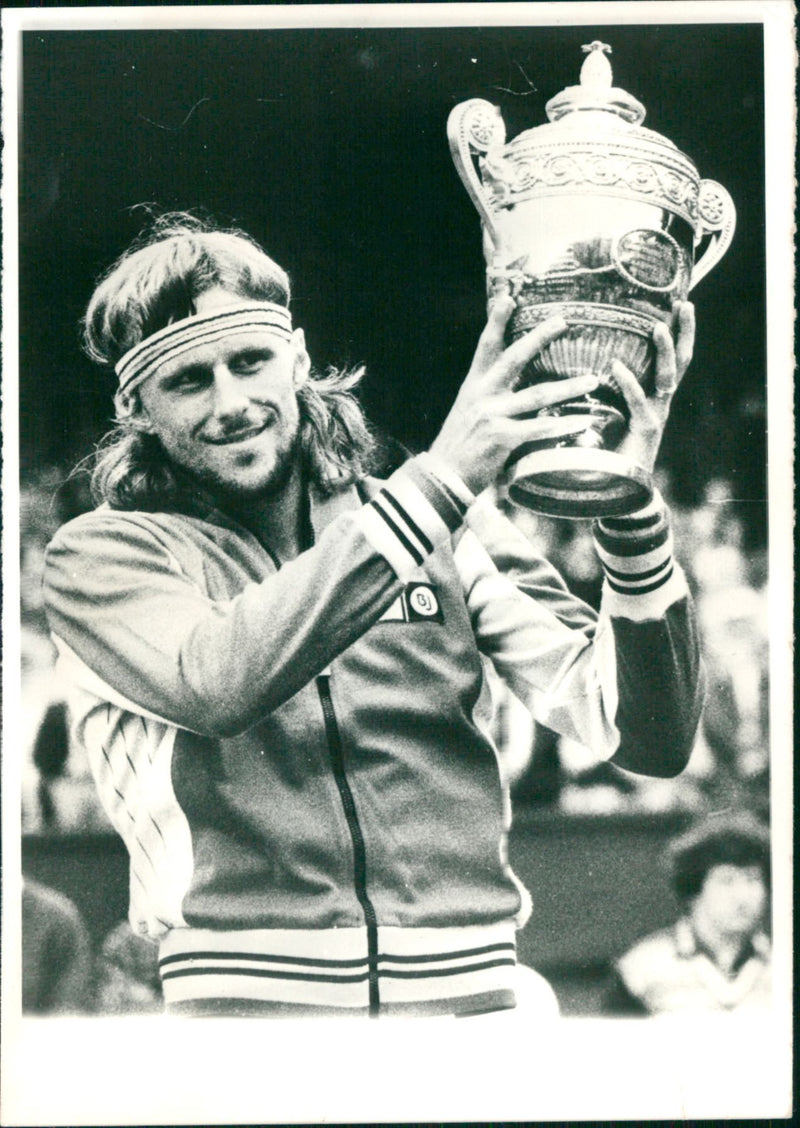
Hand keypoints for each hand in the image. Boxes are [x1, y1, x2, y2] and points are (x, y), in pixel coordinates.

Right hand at [429, 295, 597, 494]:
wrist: (443, 478)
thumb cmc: (458, 447)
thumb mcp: (467, 413)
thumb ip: (488, 397)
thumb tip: (512, 386)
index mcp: (473, 386)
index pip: (486, 348)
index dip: (495, 322)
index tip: (508, 298)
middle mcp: (482, 396)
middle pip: (514, 359)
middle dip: (539, 337)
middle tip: (562, 321)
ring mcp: (492, 416)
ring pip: (537, 395)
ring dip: (568, 387)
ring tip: (593, 380)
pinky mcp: (502, 438)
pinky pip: (539, 428)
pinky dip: (562, 425)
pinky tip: (582, 422)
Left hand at [611, 301, 695, 473]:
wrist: (615, 487)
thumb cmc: (606, 447)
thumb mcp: (606, 410)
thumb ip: (601, 388)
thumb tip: (581, 358)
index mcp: (654, 395)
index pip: (673, 358)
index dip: (679, 332)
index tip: (680, 302)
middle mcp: (660, 402)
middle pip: (681, 361)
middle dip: (685, 332)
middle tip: (686, 303)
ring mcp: (656, 416)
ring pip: (667, 377)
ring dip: (664, 351)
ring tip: (658, 327)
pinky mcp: (644, 431)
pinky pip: (639, 403)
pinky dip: (629, 384)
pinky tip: (616, 367)